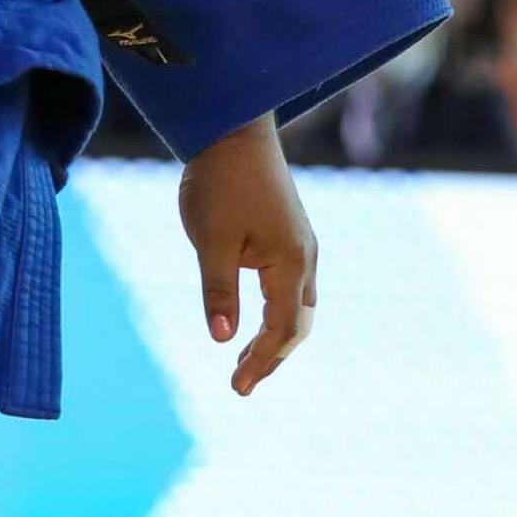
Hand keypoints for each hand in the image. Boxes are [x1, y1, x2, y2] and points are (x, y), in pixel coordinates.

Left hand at [177, 114, 317, 397]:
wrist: (233, 131)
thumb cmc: (220, 183)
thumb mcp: (211, 240)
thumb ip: (219, 291)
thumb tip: (221, 339)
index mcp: (290, 263)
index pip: (283, 329)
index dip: (261, 360)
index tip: (237, 386)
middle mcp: (305, 258)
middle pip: (298, 325)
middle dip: (272, 356)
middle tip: (241, 383)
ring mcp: (301, 245)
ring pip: (299, 307)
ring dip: (277, 337)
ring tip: (245, 360)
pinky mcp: (291, 235)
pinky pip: (293, 287)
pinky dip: (278, 312)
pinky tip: (255, 319)